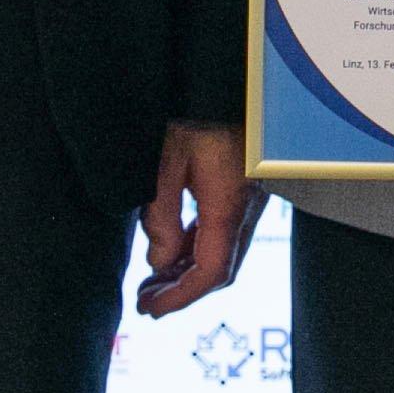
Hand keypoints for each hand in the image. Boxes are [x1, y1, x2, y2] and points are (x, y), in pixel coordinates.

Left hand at [139, 122, 265, 316]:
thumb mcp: (167, 163)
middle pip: (219, 270)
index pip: (210, 271)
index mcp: (228, 205)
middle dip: (181, 291)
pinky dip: (195, 251)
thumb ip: (162, 215)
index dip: (180, 297)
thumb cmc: (198, 116)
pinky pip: (222, 234)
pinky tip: (171, 253)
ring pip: (221, 254)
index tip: (151, 310)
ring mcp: (247, 203)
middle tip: (146, 303)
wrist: (227, 82)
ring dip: (187, 272)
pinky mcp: (242, 193)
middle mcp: (245, 211)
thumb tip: (158, 262)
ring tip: (153, 283)